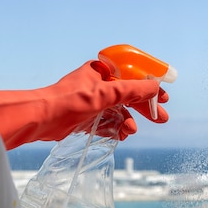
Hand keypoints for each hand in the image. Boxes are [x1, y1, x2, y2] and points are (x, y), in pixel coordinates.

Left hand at [0, 60, 169, 149]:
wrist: (42, 118)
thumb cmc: (71, 101)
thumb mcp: (106, 94)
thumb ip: (132, 90)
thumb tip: (155, 86)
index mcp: (102, 72)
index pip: (133, 76)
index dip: (150, 87)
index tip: (165, 98)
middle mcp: (98, 85)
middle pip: (129, 95)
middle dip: (144, 108)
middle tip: (162, 119)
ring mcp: (92, 102)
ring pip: (119, 111)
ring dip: (128, 121)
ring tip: (130, 132)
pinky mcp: (86, 118)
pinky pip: (107, 122)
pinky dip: (115, 129)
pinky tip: (120, 135)